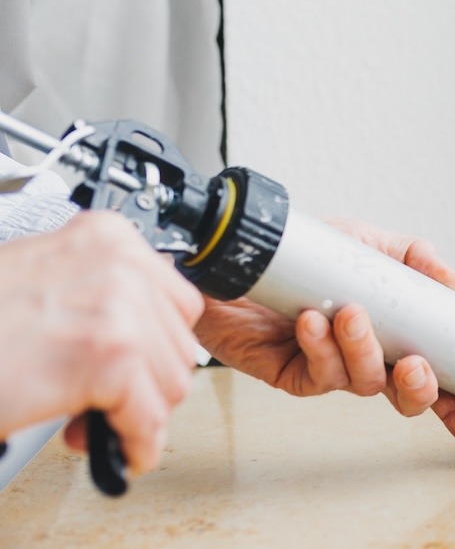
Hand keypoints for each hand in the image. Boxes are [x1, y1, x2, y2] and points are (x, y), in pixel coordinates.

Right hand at [0, 212, 203, 474]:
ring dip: (134, 415)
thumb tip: (151, 334)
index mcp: (107, 238)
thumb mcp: (47, 280)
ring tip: (87, 417)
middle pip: (179, 347)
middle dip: (145, 385)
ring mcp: (120, 309)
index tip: (132, 368)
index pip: (178, 304)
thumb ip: (102, 294)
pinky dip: (134, 443)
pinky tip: (106, 445)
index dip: (154, 347)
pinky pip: (149, 418)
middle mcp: (120, 264)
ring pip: (171, 385)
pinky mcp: (110, 357)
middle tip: (102, 401)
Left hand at [196, 218, 454, 449]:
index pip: (434, 377)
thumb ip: (412, 256)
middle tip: (416, 366)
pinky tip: (312, 322)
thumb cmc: (301, 254)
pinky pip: (316, 374)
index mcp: (392, 335)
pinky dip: (320, 348)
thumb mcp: (365, 242)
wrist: (237, 253)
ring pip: (362, 382)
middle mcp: (364, 357)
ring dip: (362, 351)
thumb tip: (452, 280)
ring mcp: (329, 368)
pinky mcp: (291, 372)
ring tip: (351, 315)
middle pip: (404, 396)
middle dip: (418, 389)